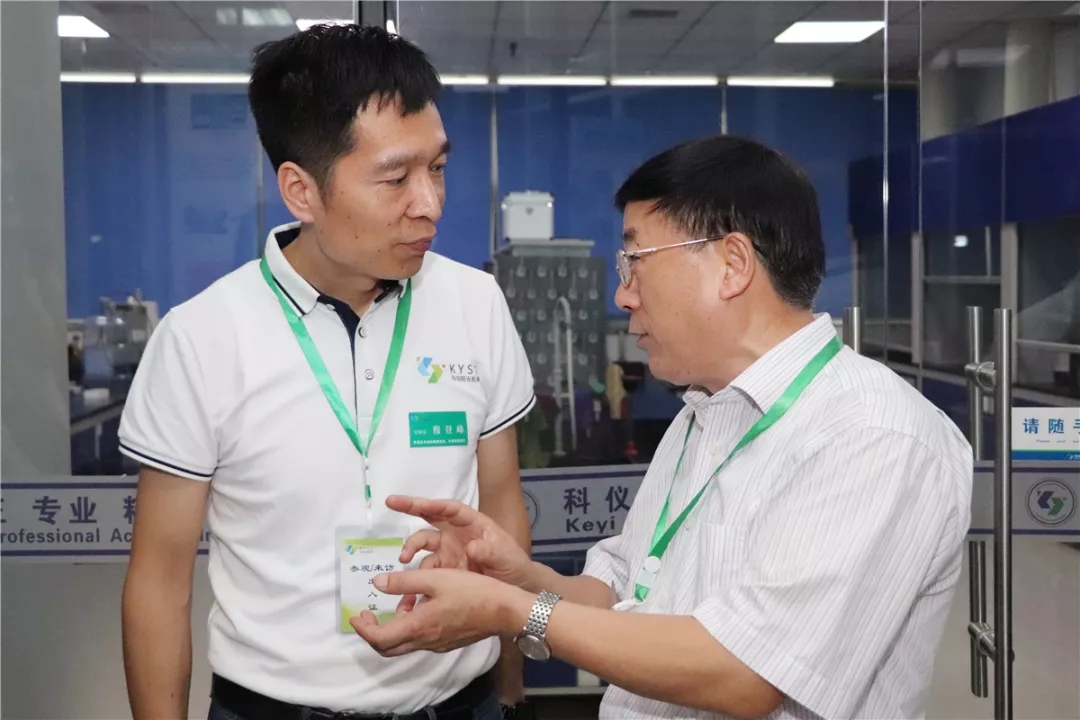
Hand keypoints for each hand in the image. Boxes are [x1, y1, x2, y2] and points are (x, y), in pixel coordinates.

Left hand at [351, 568, 531, 656]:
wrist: (504, 609)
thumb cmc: (471, 591)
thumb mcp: (435, 578)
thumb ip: (403, 581)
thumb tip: (377, 583)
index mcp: (418, 626)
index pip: (379, 639)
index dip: (363, 629)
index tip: (357, 614)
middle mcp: (425, 640)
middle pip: (388, 648)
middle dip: (373, 633)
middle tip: (369, 614)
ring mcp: (437, 644)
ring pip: (405, 644)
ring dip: (394, 627)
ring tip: (400, 602)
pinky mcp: (448, 641)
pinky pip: (421, 640)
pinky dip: (411, 626)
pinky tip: (421, 606)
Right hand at [389, 496, 533, 588]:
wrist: (517, 588)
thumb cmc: (514, 565)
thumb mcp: (506, 557)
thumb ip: (490, 551)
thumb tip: (471, 546)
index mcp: (472, 523)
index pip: (449, 509)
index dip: (432, 503)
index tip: (415, 501)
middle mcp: (455, 534)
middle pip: (429, 517)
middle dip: (410, 507)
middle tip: (391, 502)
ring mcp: (448, 552)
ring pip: (423, 545)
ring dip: (410, 548)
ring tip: (403, 559)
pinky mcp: (444, 571)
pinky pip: (425, 570)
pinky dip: (416, 575)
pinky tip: (410, 583)